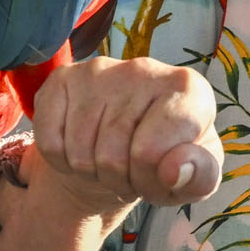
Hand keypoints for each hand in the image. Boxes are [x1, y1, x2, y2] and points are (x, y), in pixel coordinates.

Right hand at [30, 56, 223, 217]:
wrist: (128, 149)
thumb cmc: (169, 161)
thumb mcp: (197, 177)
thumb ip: (200, 175)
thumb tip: (174, 169)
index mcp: (189, 89)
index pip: (151, 153)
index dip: (149, 181)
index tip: (159, 178)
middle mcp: (145, 69)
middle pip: (113, 156)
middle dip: (121, 180)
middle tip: (132, 173)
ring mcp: (100, 70)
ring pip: (80, 152)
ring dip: (92, 173)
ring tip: (111, 163)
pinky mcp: (62, 78)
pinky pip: (50, 142)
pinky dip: (62, 161)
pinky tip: (83, 150)